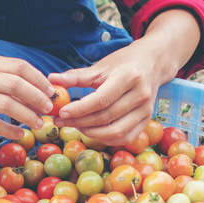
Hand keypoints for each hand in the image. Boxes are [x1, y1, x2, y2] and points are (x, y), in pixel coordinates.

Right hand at [0, 55, 56, 139]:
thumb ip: (11, 81)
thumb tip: (44, 92)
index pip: (19, 66)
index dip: (39, 80)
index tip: (51, 92)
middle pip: (15, 84)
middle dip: (36, 98)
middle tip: (48, 109)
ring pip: (5, 104)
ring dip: (27, 116)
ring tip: (38, 124)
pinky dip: (10, 130)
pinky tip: (19, 134)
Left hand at [48, 40, 168, 146]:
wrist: (152, 62)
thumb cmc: (123, 63)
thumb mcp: (101, 66)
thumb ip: (76, 76)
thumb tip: (51, 79)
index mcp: (129, 77)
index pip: (101, 100)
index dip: (80, 109)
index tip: (62, 113)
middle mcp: (140, 95)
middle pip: (106, 117)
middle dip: (80, 122)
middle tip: (61, 121)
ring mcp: (146, 110)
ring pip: (116, 132)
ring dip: (91, 133)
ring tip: (75, 126)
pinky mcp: (147, 120)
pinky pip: (125, 138)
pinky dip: (107, 139)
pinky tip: (92, 132)